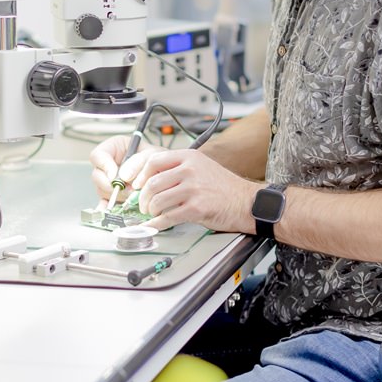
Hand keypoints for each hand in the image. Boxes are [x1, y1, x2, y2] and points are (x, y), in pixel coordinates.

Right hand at [88, 134, 166, 205]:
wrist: (167, 172)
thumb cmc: (158, 158)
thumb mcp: (152, 154)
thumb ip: (138, 162)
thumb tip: (124, 177)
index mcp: (113, 148)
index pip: (97, 155)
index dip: (103, 166)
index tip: (114, 175)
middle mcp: (108, 165)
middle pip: (97, 176)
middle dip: (112, 185)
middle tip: (127, 189)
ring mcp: (109, 181)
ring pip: (102, 190)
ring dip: (116, 195)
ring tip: (132, 195)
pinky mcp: (113, 195)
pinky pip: (105, 202)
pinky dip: (109, 208)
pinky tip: (113, 211)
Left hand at [132, 149, 254, 231]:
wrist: (246, 202)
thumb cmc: (224, 187)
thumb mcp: (201, 167)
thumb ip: (178, 170)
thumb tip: (151, 180)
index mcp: (189, 157)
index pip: (154, 160)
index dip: (140, 174)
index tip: (135, 185)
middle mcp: (190, 170)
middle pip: (152, 182)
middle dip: (143, 197)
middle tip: (143, 205)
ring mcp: (193, 188)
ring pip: (158, 200)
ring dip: (151, 211)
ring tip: (153, 214)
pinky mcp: (197, 207)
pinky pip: (168, 217)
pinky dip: (157, 223)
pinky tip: (155, 225)